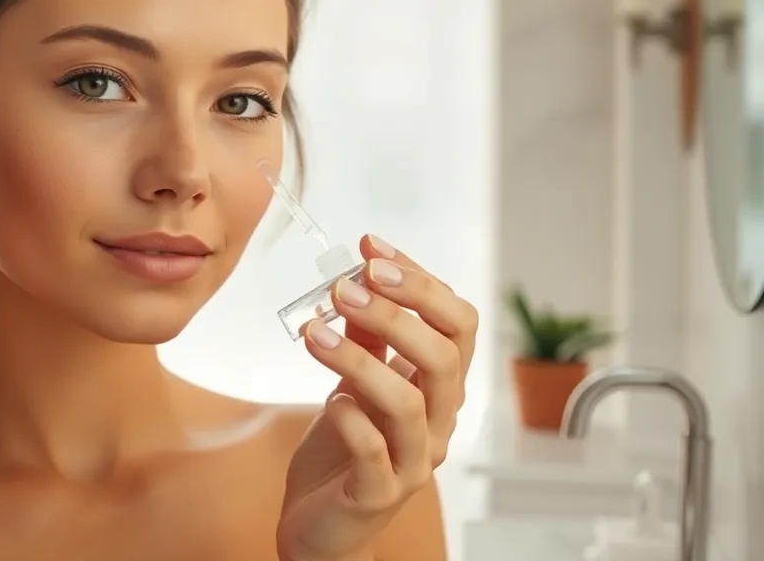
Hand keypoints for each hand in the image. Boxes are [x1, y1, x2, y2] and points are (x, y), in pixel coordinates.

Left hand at [276, 235, 477, 560]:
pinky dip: (353, 419)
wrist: (321, 524)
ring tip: (315, 331)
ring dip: (362, 358)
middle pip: (445, 357)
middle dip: (398, 312)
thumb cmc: (343, 449)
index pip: (457, 323)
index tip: (371, 246)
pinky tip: (329, 398)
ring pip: (410, 403)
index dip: (419, 280)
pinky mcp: (378, 493)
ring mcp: (412, 460)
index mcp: (440, 387)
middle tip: (345, 284)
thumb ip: (365, 335)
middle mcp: (439, 422)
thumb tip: (357, 272)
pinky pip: (375, 452)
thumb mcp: (354, 380)